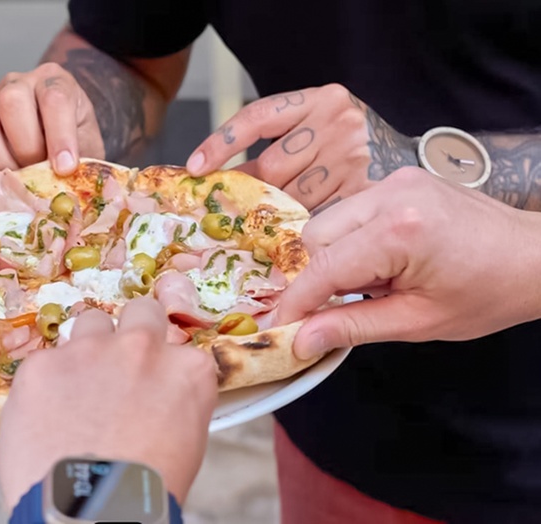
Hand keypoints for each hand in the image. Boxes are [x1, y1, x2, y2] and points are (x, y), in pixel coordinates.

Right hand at [0, 63, 103, 176]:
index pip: (54, 98)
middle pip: (11, 102)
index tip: (65, 168)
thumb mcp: (87, 145)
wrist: (53, 140)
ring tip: (17, 183)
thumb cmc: (72, 141)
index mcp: (53, 80)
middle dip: (26, 148)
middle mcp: (15, 84)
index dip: (60, 136)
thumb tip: (68, 191)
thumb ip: (81, 160)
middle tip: (38, 176)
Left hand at [0, 298, 217, 508]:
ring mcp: (88, 351)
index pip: (179, 347)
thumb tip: (153, 396)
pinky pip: (44, 362)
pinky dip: (46, 385)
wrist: (89, 517)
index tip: (151, 382)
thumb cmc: (141, 493)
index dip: (162, 366)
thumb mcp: (185, 443)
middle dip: (132, 332)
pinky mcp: (40, 366)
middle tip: (119, 366)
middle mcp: (141, 348)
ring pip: (89, 324)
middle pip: (141, 313)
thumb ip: (173, 401)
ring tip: (77, 392)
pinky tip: (45, 418)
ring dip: (86, 349)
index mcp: (186, 370)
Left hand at [185, 84, 416, 211]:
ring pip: (292, 196)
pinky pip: (317, 216)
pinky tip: (289, 239)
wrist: (410, 165)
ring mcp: (354, 157)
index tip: (195, 167)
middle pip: (272, 166)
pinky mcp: (365, 190)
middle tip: (227, 213)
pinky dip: (299, 230)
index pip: (258, 117)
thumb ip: (284, 144)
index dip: (222, 142)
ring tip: (263, 229)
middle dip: (248, 193)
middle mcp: (338, 123)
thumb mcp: (322, 126)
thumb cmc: (357, 149)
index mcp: (322, 99)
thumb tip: (228, 181)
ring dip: (274, 216)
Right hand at [276, 167, 540, 357]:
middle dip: (317, 275)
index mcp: (400, 231)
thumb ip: (352, 327)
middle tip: (342, 305)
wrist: (537, 257)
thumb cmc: (488, 294)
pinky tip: (383, 260)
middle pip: (315, 236)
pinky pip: (352, 211)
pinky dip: (353, 239)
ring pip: (328, 220)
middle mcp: (391, 195)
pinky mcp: (399, 178)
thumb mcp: (418, 322)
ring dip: (335, 256)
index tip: (279, 327)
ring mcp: (395, 180)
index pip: (322, 268)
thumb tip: (300, 341)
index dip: (295, 302)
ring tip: (372, 282)